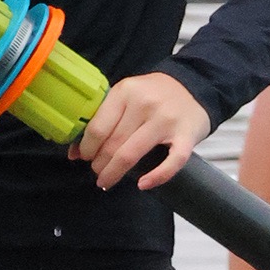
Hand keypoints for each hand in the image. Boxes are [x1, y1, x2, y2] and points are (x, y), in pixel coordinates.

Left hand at [70, 71, 211, 189]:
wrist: (194, 85)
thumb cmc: (153, 93)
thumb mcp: (125, 97)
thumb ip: (103, 119)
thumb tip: (74, 152)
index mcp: (125, 92)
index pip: (98, 127)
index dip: (87, 148)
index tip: (84, 158)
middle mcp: (144, 104)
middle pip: (113, 143)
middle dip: (99, 164)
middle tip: (97, 173)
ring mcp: (166, 121)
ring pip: (132, 154)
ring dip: (115, 173)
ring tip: (107, 181)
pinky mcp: (187, 136)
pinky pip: (171, 163)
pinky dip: (156, 178)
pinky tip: (142, 184)